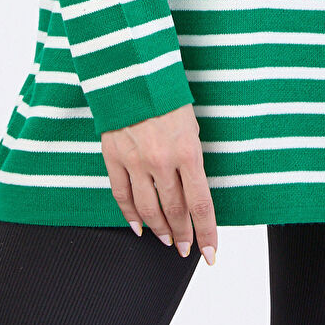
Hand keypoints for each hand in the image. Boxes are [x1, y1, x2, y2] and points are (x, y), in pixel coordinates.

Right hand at [101, 105, 217, 263]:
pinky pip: (122, 195)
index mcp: (188, 151)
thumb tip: (193, 191)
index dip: (207, 232)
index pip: (201, 204)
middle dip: (183, 235)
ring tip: (167, 241)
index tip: (211, 253)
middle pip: (174, 211)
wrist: (133, 71)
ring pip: (148, 209)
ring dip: (159, 230)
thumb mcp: (191, 125)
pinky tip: (138, 227)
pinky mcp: (113, 156)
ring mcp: (135, 161)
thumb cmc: (167, 96)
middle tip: (187, 249)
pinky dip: (130, 216)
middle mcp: (162, 161)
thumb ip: (192, 159)